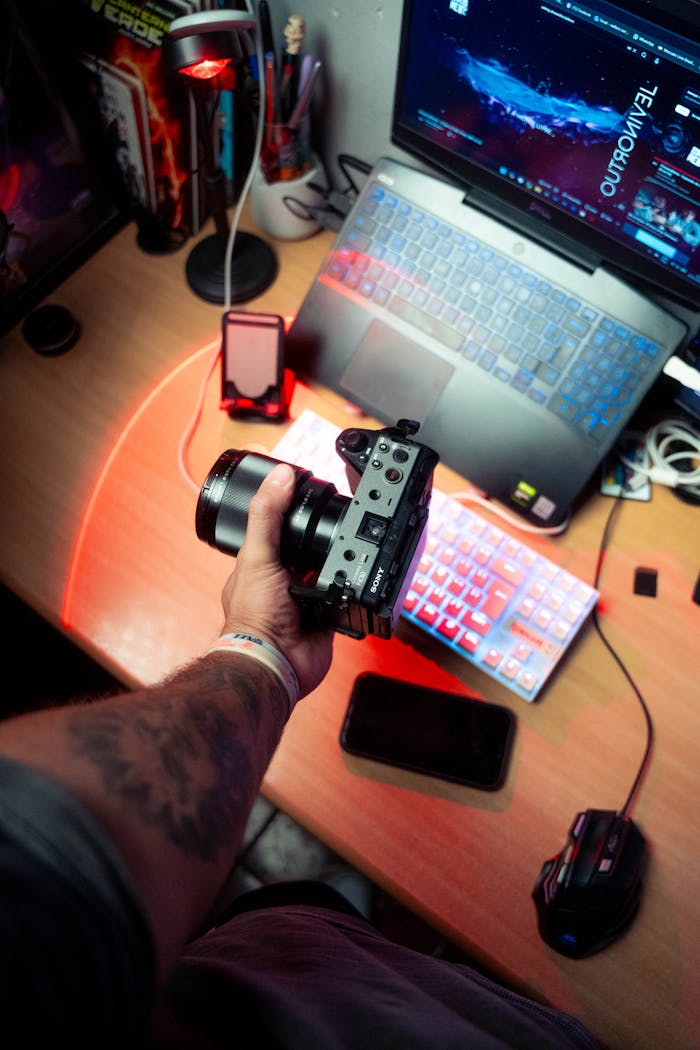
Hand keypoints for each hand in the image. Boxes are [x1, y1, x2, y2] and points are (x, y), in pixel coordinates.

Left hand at [219, 462, 332, 697]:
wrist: (275, 662)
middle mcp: (283, 580)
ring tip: (349, 549)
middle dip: (321, 539)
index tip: (308, 490)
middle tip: (338, 520)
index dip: (292, 510)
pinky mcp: (328, 617)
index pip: (279, 527)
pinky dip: (351, 589)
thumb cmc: (254, 616)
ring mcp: (306, 599)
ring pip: (329, 571)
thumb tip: (280, 475)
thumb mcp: (257, 555)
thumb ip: (266, 515)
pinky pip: (346, 597)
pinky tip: (356, 579)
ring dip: (337, 564)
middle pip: (308, 548)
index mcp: (262, 563)